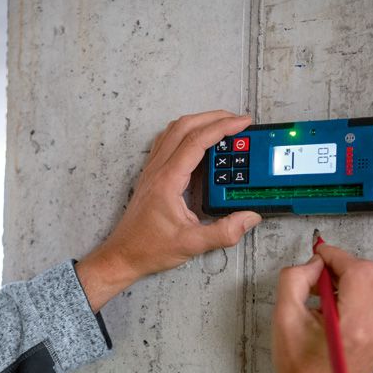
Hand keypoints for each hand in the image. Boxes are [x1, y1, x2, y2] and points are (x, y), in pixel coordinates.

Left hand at [76, 110, 261, 311]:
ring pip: (174, 131)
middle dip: (213, 117)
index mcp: (168, 180)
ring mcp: (152, 170)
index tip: (242, 123)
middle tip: (237, 121)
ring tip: (222, 127)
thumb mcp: (191, 244)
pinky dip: (186, 134)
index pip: (197, 142)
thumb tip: (249, 218)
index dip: (222, 127)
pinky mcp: (152, 175)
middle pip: (185, 127)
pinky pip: (168, 143)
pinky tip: (199, 144)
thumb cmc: (149, 248)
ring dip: (199, 122)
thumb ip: (223, 232)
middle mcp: (158, 169)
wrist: (123, 255)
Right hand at [273, 244, 372, 372]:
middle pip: (368, 274)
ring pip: (371, 286)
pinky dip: (352, 295)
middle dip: (340, 267)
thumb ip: (295, 278)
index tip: (316, 254)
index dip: (335, 255)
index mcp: (355, 324)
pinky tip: (331, 310)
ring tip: (320, 297)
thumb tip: (313, 264)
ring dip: (346, 281)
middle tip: (315, 277)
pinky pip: (372, 301)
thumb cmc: (298, 367)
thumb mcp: (284, 317)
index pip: (357, 270)